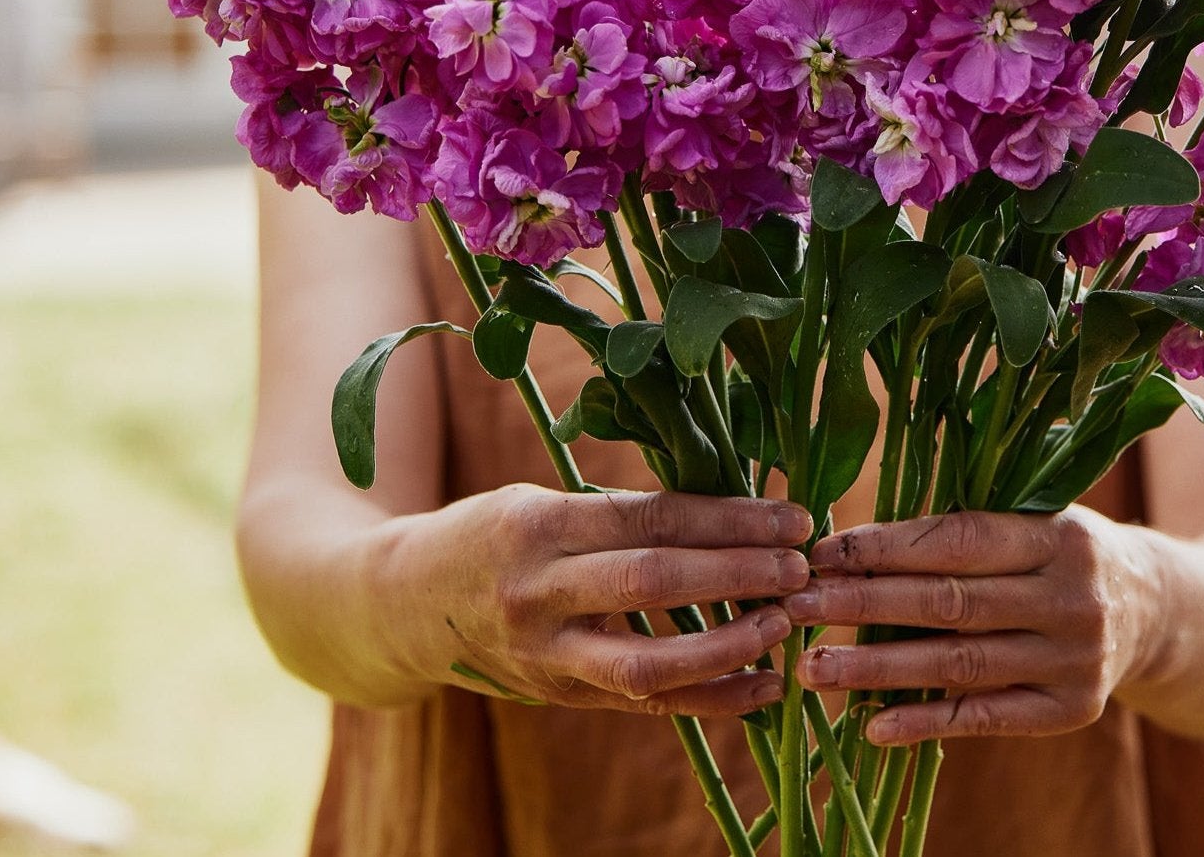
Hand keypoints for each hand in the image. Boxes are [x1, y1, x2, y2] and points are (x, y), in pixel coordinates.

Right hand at [386, 485, 812, 717]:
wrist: (402, 605)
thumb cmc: (490, 534)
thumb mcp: (540, 500)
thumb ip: (620, 511)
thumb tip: (730, 505)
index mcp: (537, 523)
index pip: (650, 518)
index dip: (727, 518)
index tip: (789, 515)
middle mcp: (537, 592)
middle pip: (654, 583)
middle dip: (738, 574)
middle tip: (801, 565)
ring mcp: (546, 655)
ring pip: (648, 661)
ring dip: (729, 645)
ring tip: (787, 623)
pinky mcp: (560, 695)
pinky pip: (645, 704)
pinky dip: (711, 699)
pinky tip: (765, 685)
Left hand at [784, 507, 1159, 744]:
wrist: (1155, 611)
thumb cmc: (1063, 553)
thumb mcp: (1036, 518)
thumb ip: (965, 525)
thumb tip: (855, 541)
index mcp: (1058, 535)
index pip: (958, 541)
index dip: (886, 547)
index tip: (823, 552)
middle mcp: (1071, 597)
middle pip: (950, 604)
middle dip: (865, 604)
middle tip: (796, 608)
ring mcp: (1074, 659)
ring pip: (958, 665)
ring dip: (877, 670)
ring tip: (813, 668)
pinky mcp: (1070, 711)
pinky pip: (984, 718)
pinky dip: (924, 722)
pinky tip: (870, 724)